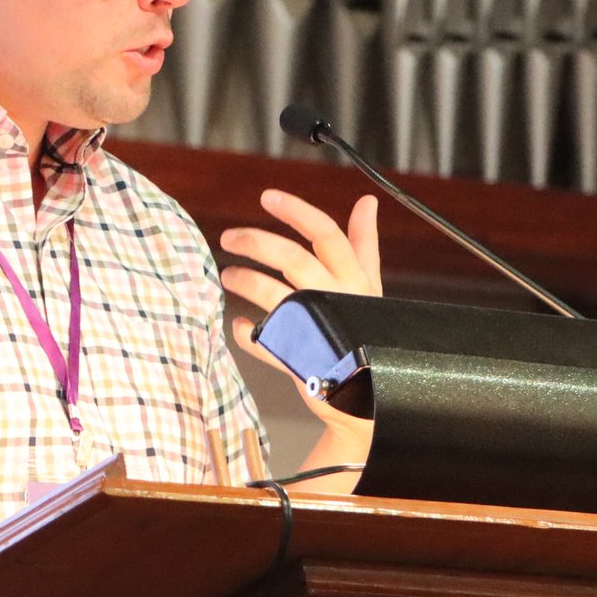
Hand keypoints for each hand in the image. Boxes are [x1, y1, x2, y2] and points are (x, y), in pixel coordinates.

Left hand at [218, 188, 382, 434]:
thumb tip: (367, 202)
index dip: (296, 212)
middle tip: (229, 238)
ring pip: (276, 296)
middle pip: (293, 258)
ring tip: (227, 276)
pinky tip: (237, 328)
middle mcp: (338, 299)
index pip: (325, 233)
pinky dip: (246, 335)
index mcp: (353, 278)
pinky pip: (265, 344)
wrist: (367, 399)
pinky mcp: (303, 361)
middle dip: (256, 242)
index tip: (267, 197)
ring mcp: (320, 330)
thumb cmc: (365, 333)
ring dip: (245, 281)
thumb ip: (364, 243)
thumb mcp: (369, 286)